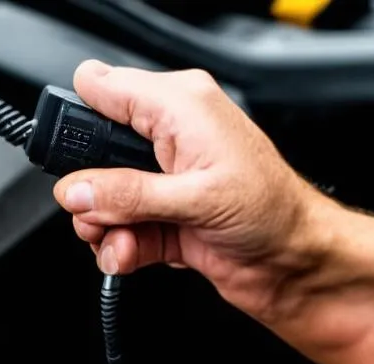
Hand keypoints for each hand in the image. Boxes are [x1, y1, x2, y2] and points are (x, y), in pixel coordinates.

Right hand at [53, 61, 335, 329]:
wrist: (296, 265)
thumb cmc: (274, 212)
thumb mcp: (195, 196)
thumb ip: (129, 193)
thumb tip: (79, 189)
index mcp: (182, 107)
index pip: (106, 89)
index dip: (82, 121)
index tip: (78, 163)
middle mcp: (171, 139)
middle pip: (95, 153)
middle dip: (90, 189)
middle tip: (98, 212)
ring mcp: (165, 183)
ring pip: (103, 199)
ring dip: (102, 227)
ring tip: (119, 243)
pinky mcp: (165, 221)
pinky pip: (120, 232)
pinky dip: (118, 249)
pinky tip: (127, 256)